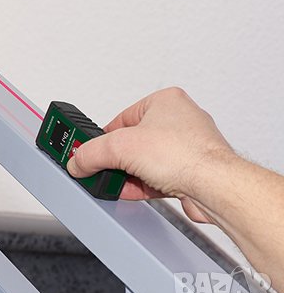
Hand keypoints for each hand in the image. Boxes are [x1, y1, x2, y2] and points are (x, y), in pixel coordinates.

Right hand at [66, 87, 234, 222]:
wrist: (215, 188)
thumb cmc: (187, 155)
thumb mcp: (120, 147)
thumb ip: (91, 153)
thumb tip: (77, 161)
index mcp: (166, 101)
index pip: (122, 117)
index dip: (103, 136)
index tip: (90, 149)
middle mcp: (179, 121)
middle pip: (133, 141)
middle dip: (116, 158)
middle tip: (101, 167)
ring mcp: (187, 148)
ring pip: (145, 162)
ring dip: (128, 174)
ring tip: (113, 182)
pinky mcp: (191, 172)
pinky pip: (158, 178)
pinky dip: (141, 185)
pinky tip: (128, 192)